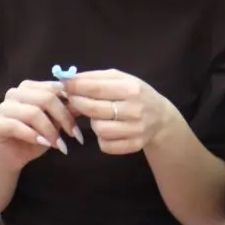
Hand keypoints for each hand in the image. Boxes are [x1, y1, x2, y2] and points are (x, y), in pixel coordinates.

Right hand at [0, 79, 78, 170]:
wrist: (13, 157)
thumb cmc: (36, 137)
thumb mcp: (55, 123)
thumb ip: (67, 110)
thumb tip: (84, 102)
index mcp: (29, 88)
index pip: (54, 87)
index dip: (71, 102)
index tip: (84, 118)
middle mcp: (15, 93)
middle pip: (45, 98)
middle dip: (63, 117)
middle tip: (74, 134)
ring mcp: (3, 107)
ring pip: (33, 113)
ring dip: (50, 130)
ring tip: (59, 144)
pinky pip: (17, 126)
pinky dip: (34, 136)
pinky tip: (44, 144)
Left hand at [59, 70, 173, 155]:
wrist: (161, 117)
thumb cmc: (136, 94)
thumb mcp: (121, 79)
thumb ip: (95, 78)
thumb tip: (68, 80)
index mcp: (132, 89)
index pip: (96, 88)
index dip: (76, 87)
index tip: (64, 84)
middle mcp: (135, 109)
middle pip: (94, 109)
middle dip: (77, 103)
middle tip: (72, 99)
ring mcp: (136, 130)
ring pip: (98, 129)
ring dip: (92, 122)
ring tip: (97, 116)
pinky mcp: (134, 145)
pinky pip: (105, 145)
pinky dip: (101, 138)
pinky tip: (107, 128)